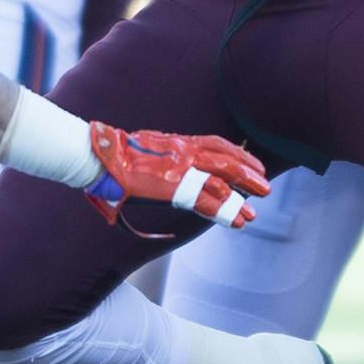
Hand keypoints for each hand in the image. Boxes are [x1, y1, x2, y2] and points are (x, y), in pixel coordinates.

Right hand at [86, 124, 269, 227]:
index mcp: (177, 142)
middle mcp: (183, 151)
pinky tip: (236, 221)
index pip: (216, 144)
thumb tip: (162, 172)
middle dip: (248, 172)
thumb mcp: (145, 150)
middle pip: (227, 159)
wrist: (99, 158)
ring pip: (222, 179)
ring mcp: (180, 167)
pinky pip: (206, 201)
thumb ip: (161, 160)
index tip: (252, 164)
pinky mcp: (173, 186)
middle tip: (265, 186)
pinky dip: (224, 211)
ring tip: (256, 208)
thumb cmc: (114, 156)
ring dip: (242, 194)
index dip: (237, 154)